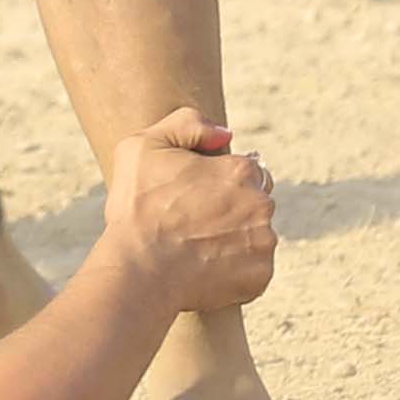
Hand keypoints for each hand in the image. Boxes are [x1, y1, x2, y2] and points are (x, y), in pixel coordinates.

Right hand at [104, 106, 277, 310]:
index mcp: (240, 170)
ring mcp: (263, 242)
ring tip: (197, 249)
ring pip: (256, 235)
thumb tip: (225, 133)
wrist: (137, 272)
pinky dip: (236, 270)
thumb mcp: (143, 145)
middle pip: (255, 202)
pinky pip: (253, 269)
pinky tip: (205, 270)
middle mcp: (261, 204)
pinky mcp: (260, 276)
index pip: (245, 170)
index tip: (193, 198)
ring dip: (235, 240)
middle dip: (232, 209)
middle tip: (194, 224)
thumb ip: (187, 124)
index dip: (218, 182)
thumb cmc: (136, 209)